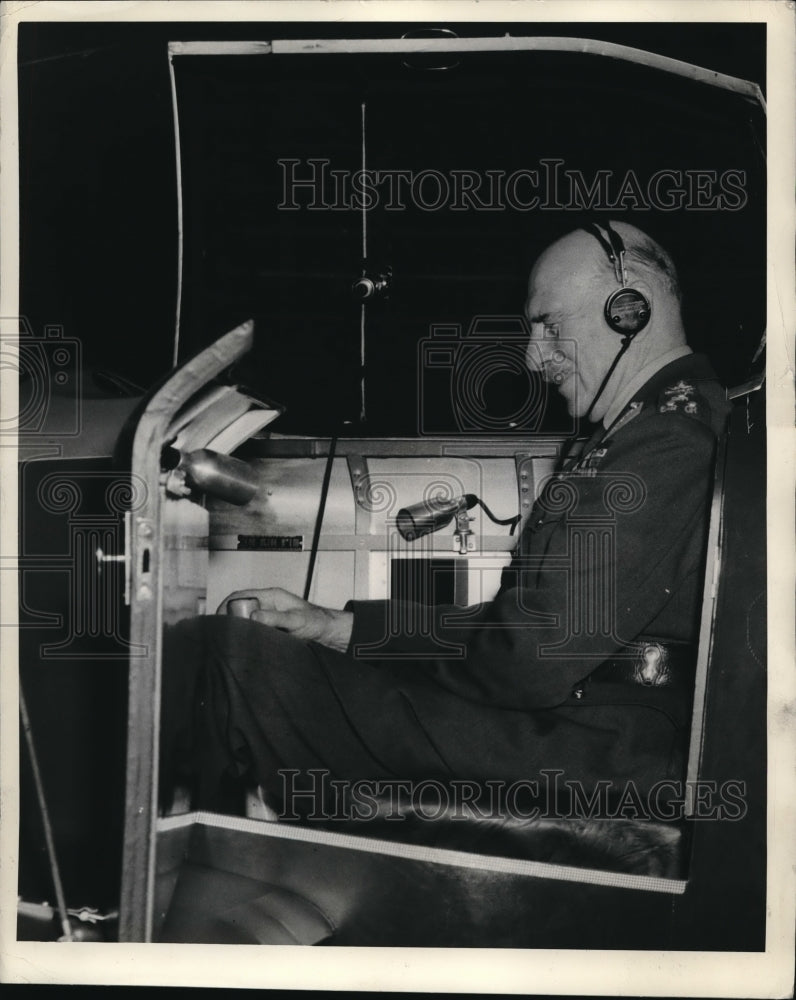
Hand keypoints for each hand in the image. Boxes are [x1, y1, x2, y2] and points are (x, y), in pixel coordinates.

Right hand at [216, 587, 353, 651]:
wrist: (327, 633)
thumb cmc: (316, 622)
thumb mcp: (296, 620)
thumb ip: (276, 618)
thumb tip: (254, 616)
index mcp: (270, 596)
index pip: (240, 595)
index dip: (226, 605)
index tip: (219, 619)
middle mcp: (266, 604)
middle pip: (238, 608)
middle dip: (228, 619)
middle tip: (224, 633)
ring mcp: (267, 616)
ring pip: (244, 620)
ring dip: (237, 628)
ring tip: (231, 640)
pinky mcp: (269, 628)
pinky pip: (252, 630)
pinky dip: (246, 635)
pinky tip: (244, 644)